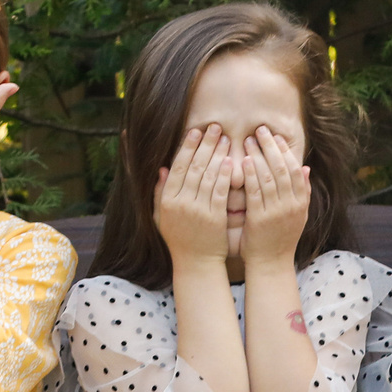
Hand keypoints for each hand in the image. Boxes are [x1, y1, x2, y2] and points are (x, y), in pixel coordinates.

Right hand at [154, 125, 235, 265]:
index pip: (177, 167)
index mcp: (166, 200)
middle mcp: (179, 203)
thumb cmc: (180, 240)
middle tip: (215, 127)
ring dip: (217, 154)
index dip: (186, 147)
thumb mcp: (162, 217)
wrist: (196, 264)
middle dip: (205, 144)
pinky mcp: (213, 218)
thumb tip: (162, 168)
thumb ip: (160, 192)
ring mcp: (196, 210)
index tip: (195, 131)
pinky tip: (231, 161)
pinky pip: (219, 191)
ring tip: (225, 138)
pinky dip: (225, 175)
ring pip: (207, 176)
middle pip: (193, 166)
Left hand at [236, 127, 311, 268]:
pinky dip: (250, 175)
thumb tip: (306, 168)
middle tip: (260, 130)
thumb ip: (302, 192)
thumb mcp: (297, 215)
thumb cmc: (280, 238)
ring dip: (259, 155)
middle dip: (271, 146)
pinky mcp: (260, 219)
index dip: (285, 150)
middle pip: (282, 168)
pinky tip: (243, 161)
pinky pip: (255, 192)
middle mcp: (291, 205)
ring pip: (269, 177)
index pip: (295, 168)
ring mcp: (276, 212)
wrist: (270, 264)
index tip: (276, 135)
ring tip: (249, 140)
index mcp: (300, 202)